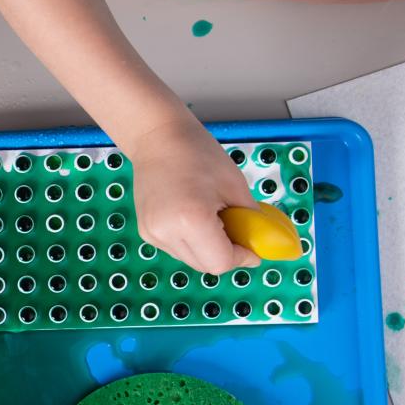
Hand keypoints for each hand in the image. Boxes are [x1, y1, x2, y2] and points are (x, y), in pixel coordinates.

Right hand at [127, 119, 263, 274]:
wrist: (158, 138)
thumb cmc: (198, 154)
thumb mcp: (235, 187)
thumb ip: (249, 223)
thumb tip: (258, 247)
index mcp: (191, 220)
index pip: (221, 262)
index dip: (242, 257)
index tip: (252, 247)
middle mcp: (166, 232)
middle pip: (206, 266)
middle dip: (226, 254)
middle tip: (235, 229)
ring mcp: (152, 234)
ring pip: (192, 260)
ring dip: (208, 248)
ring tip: (211, 217)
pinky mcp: (146, 232)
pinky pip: (178, 249)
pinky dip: (192, 241)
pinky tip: (192, 216)